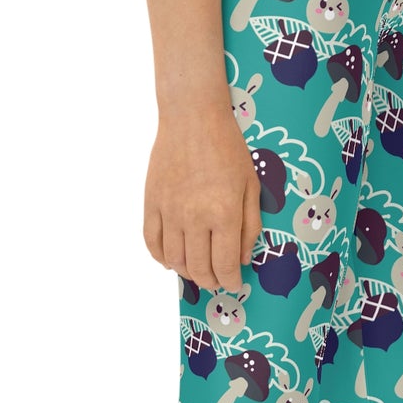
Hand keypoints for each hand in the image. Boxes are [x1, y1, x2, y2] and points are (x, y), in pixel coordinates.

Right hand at [142, 108, 261, 293]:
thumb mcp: (251, 186)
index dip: (231, 281)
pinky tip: (172, 260)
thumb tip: (241, 259)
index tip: (234, 284)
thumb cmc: (227, 149)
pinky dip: (161, 257)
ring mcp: (169, 211)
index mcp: (223, 214)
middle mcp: (194, 217)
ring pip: (174, 260)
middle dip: (211, 281)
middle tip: (218, 280)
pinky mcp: (152, 203)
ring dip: (187, 273)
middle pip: (199, 268)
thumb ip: (249, 226)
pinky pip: (151, 242)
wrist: (192, 118)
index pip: (224, 265)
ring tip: (198, 271)